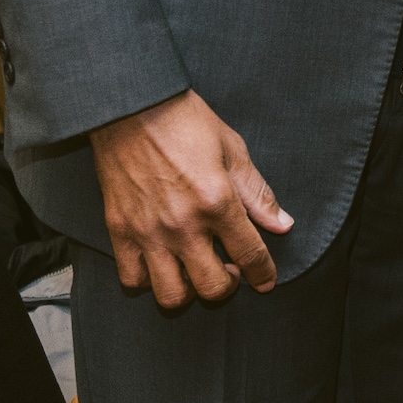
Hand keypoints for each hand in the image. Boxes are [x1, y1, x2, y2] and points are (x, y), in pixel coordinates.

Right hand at [91, 89, 292, 307]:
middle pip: (212, 287)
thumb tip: (282, 224)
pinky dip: (147, 281)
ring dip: (189, 291)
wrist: (131, 107)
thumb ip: (257, 193)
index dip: (263, 274)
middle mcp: (183, 224)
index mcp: (216, 201)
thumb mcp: (232, 150)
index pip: (250, 255)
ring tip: (194, 271)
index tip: (266, 280)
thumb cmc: (185, 122)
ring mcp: (148, 232)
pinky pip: (132, 280)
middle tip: (229, 270)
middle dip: (228, 286)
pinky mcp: (119, 231)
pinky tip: (159, 264)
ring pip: (172, 295)